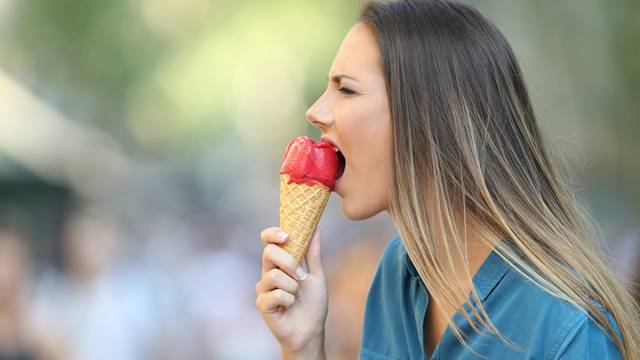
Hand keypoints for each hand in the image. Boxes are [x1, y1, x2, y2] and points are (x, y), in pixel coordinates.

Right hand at [255, 227, 327, 357]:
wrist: (311, 330)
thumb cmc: (312, 304)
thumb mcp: (316, 275)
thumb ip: (313, 254)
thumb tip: (316, 229)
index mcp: (280, 263)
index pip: (268, 241)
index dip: (272, 234)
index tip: (286, 235)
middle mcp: (268, 272)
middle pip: (268, 252)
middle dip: (289, 262)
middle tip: (301, 275)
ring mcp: (263, 288)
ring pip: (273, 274)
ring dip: (292, 285)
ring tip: (297, 295)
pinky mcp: (262, 303)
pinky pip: (275, 293)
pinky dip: (288, 299)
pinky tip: (290, 306)